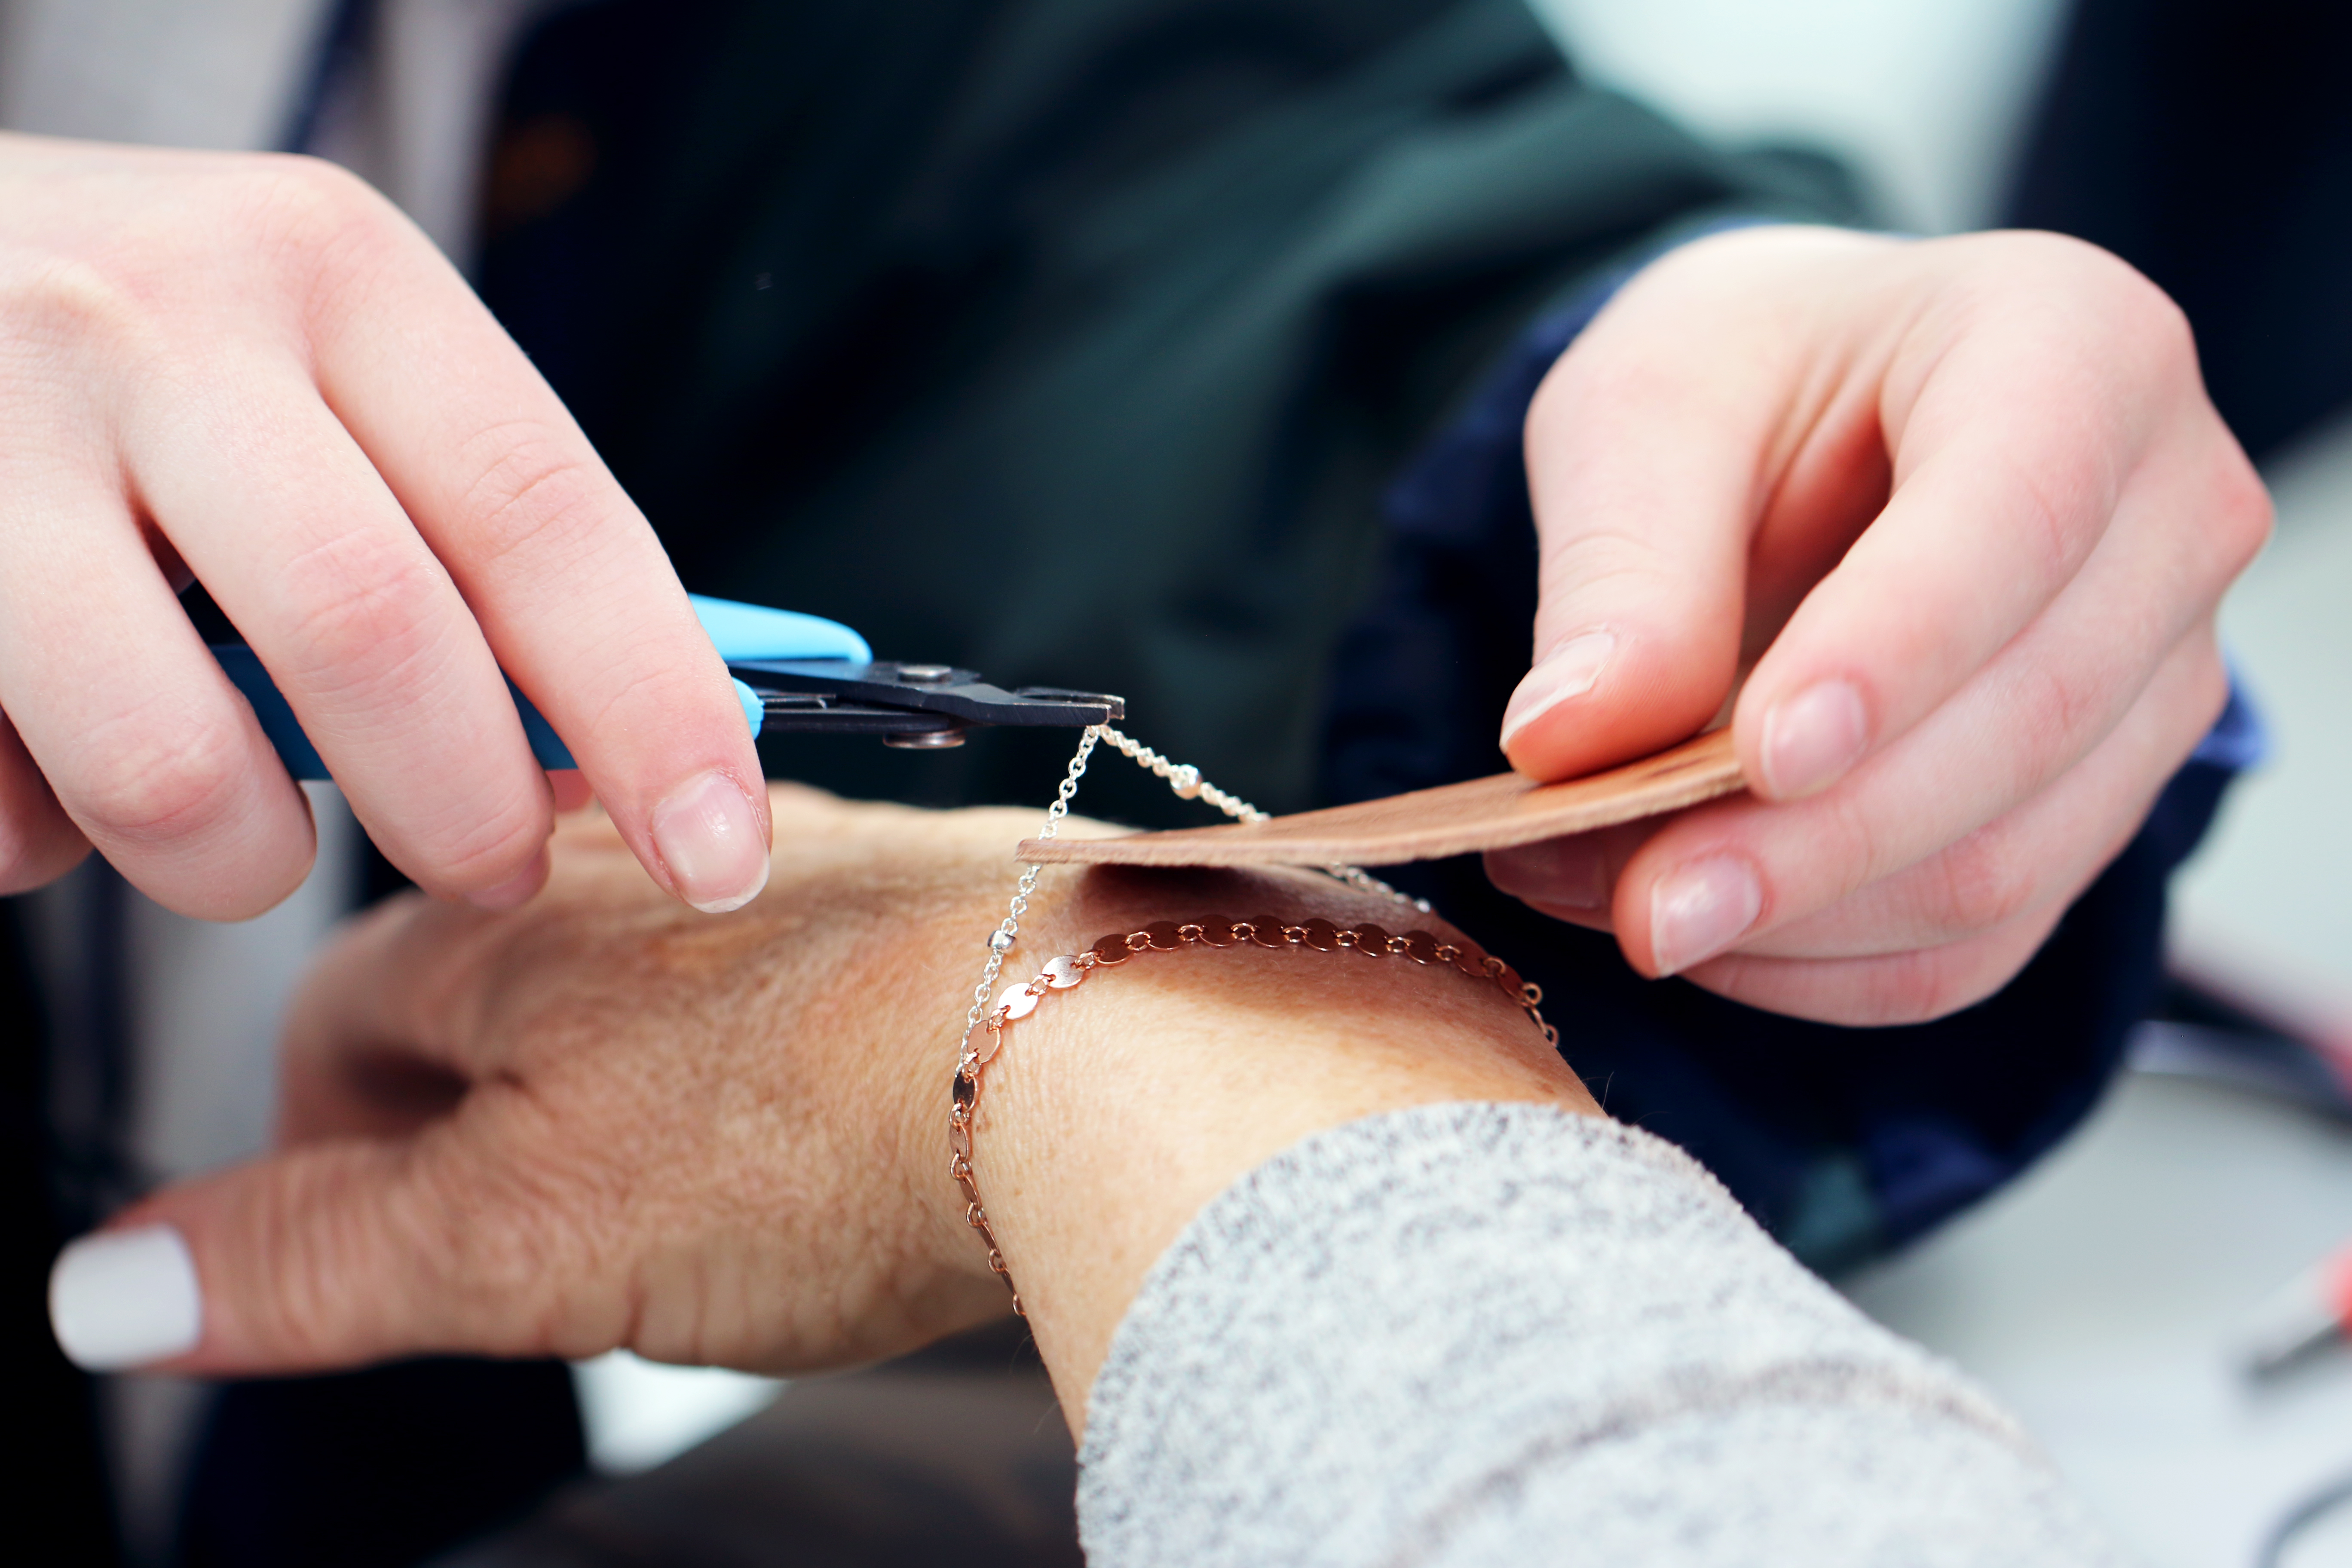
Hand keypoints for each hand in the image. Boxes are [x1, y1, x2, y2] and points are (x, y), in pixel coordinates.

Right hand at [0, 134, 767, 917]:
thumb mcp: (324, 369)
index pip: (547, 521)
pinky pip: (6, 805)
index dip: (652, 707)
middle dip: (466, 810)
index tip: (724, 848)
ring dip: (242, 862)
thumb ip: (466, 535)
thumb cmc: (145, 349)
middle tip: (490, 865)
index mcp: (336, 275)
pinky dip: (49, 839)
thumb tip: (615, 752)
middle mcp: (163, 323)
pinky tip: (47, 750)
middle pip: (377, 637)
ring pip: (177, 765)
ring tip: (243, 832)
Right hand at [47, 788, 1585, 1431]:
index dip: (316, 1133)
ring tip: (654, 1180)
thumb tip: (111, 1291)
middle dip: (465, 1096)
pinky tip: (821, 1117)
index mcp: (519, 924)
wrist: (1107, 1043)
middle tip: (482, 1218)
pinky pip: (800, 972)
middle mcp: (658, 861)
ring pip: (656, 968)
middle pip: (497, 975)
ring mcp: (803, 868)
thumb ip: (312, 1256)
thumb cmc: (831, 1120)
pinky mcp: (931, 904)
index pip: (343, 1009)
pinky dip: (775, 1049)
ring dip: (626, 1066)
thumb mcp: (517, 1236)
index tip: (328, 1224)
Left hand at [1486, 226, 2267, 1024]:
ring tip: (1613, 903)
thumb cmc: (1745, 381)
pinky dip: (1824, 968)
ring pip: (2006, 864)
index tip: (1759, 759)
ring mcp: (2157, 680)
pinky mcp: (2095, 807)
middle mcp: (2168, 517)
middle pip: (2023, 723)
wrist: (1810, 419)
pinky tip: (1702, 938)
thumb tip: (1568, 739)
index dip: (1894, 656)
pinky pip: (1976, 944)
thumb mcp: (1644, 411)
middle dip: (1810, 839)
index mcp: (2075, 349)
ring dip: (1797, 918)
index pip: (2016, 522)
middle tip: (1625, 893)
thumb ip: (1621, 568)